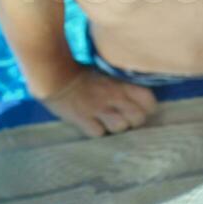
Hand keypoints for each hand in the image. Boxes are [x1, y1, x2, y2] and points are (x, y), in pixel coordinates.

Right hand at [37, 63, 157, 137]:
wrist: (55, 75)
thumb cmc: (79, 70)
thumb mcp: (104, 72)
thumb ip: (120, 83)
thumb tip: (133, 93)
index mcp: (120, 83)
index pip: (148, 101)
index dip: (147, 107)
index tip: (141, 107)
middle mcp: (113, 98)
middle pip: (137, 119)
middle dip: (133, 120)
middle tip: (124, 116)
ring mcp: (98, 110)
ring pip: (120, 128)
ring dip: (116, 126)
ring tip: (108, 120)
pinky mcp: (83, 121)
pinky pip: (98, 133)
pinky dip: (97, 131)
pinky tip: (92, 123)